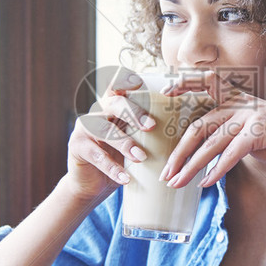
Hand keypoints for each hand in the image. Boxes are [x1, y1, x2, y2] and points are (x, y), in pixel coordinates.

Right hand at [66, 67, 155, 199]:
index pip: (120, 85)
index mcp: (115, 105)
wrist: (93, 185)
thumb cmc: (121, 160)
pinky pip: (96, 155)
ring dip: (125, 143)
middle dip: (134, 112)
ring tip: (141, 158)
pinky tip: (125, 178)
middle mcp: (99, 111)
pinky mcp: (76, 145)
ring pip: (105, 130)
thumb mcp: (137, 142)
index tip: (141, 83)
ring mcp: (85, 127)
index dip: (127, 80)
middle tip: (151, 126)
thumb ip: (151, 132)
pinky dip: (112, 168)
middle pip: (115, 103)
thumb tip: (188, 128)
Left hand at [158, 70, 265, 187]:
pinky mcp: (260, 131)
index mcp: (239, 100)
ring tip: (177, 184)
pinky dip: (217, 170)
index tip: (166, 90)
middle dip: (179, 153)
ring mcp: (251, 115)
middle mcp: (242, 104)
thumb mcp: (253, 134)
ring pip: (211, 143)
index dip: (185, 84)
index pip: (207, 86)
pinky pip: (231, 152)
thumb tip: (206, 152)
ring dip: (191, 167)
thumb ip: (231, 135)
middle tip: (166, 173)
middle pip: (199, 126)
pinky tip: (205, 183)